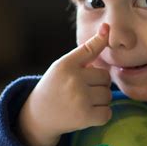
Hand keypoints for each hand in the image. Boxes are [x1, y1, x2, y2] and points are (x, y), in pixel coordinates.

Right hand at [18, 23, 111, 145]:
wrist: (38, 116)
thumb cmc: (55, 87)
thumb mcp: (63, 66)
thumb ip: (85, 52)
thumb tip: (106, 30)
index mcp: (66, 65)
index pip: (89, 49)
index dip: (101, 39)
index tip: (107, 28)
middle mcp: (73, 80)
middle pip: (105, 77)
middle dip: (98, 84)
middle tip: (82, 89)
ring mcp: (80, 99)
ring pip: (108, 95)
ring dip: (100, 100)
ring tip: (83, 101)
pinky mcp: (85, 117)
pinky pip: (107, 112)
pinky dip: (101, 114)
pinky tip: (87, 113)